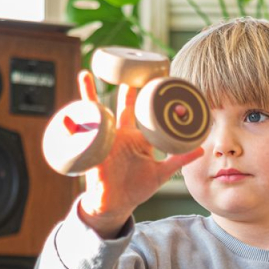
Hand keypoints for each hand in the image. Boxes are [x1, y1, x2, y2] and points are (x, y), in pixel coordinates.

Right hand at [75, 70, 203, 237]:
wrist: (115, 204)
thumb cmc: (136, 188)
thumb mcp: (160, 173)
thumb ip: (178, 160)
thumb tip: (200, 150)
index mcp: (139, 139)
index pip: (147, 114)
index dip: (152, 99)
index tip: (158, 81)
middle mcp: (122, 134)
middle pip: (124, 105)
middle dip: (127, 86)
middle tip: (131, 64)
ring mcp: (106, 139)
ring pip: (99, 111)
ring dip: (91, 93)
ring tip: (87, 74)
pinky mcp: (94, 148)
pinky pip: (82, 130)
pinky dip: (73, 118)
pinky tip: (68, 110)